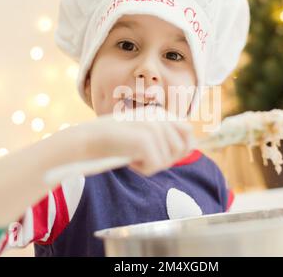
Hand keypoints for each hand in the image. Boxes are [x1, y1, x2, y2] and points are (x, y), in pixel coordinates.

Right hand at [66, 110, 194, 175]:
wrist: (89, 139)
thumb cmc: (114, 141)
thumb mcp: (144, 135)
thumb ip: (166, 138)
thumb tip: (193, 145)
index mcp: (160, 114)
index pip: (188, 133)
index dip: (181, 149)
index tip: (160, 155)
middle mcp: (159, 117)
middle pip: (182, 148)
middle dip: (167, 159)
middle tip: (144, 157)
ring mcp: (153, 127)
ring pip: (168, 159)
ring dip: (152, 165)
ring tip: (133, 155)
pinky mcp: (146, 140)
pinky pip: (155, 165)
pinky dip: (142, 169)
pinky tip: (128, 159)